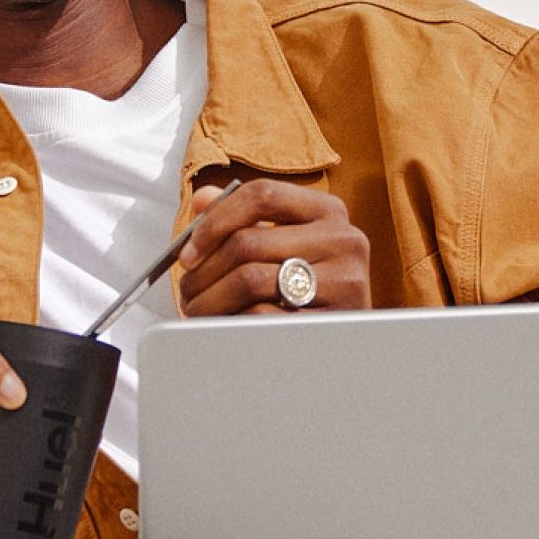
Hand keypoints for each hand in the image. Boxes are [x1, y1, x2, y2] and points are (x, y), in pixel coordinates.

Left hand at [177, 179, 370, 316]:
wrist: (350, 343)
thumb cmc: (310, 289)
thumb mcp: (284, 244)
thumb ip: (243, 218)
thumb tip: (202, 200)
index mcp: (328, 211)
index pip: (261, 195)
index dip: (215, 220)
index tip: (189, 251)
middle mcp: (343, 240)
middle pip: (249, 241)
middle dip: (204, 270)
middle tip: (188, 290)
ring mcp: (344, 281)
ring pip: (251, 279)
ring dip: (211, 299)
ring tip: (200, 310)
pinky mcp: (333, 320)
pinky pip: (264, 315)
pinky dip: (235, 321)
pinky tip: (230, 325)